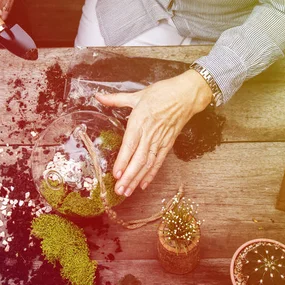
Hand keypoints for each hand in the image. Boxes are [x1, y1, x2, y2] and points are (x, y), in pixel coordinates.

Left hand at [96, 70, 213, 195]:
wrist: (187, 95)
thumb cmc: (162, 93)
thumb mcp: (137, 95)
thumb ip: (116, 99)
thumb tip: (98, 97)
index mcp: (139, 122)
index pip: (129, 146)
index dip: (123, 161)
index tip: (115, 174)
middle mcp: (149, 134)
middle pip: (138, 160)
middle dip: (128, 177)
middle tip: (119, 190)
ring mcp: (160, 141)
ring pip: (147, 164)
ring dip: (137, 179)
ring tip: (128, 191)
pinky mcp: (168, 144)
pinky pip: (158, 162)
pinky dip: (151, 174)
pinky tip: (143, 184)